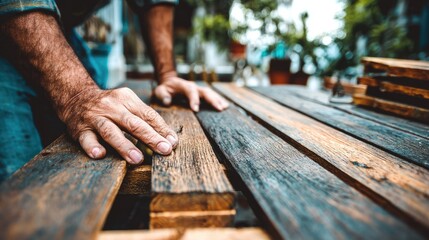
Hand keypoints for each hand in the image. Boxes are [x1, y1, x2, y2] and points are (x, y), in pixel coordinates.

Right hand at [60, 87, 177, 164]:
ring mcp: (95, 118)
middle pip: (133, 123)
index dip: (162, 129)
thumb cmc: (110, 106)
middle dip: (150, 137)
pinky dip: (93, 147)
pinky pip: (87, 139)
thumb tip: (170, 140)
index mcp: (127, 100)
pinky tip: (100, 155)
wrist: (76, 97)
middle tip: (164, 150)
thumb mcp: (128, 105)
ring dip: (124, 146)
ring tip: (137, 159)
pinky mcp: (81, 129)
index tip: (173, 143)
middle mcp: (112, 107)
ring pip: (111, 132)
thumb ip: (147, 120)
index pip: (148, 115)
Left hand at [154, 77, 228, 111]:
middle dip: (212, 100)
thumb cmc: (165, 88)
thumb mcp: (160, 91)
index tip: (196, 109)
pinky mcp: (201, 93)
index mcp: (183, 85)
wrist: (170, 81)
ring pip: (210, 93)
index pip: (190, 91)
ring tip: (224, 107)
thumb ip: (162, 95)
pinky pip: (211, 95)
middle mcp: (193, 86)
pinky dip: (218, 99)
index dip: (194, 99)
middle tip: (219, 109)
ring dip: (218, 99)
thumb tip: (167, 101)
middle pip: (205, 91)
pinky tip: (225, 105)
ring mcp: (198, 89)